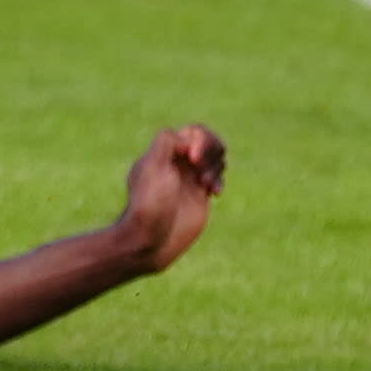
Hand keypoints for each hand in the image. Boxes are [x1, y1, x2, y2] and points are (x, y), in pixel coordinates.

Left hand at [114, 124, 224, 273]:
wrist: (151, 239)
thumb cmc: (150, 203)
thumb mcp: (152, 165)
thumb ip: (168, 141)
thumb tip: (188, 139)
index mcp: (165, 151)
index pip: (193, 131)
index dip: (200, 140)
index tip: (192, 158)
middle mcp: (178, 162)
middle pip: (208, 141)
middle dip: (211, 151)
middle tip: (200, 171)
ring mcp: (190, 178)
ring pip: (215, 158)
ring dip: (216, 166)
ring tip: (205, 184)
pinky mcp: (200, 196)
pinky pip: (217, 178)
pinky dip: (220, 181)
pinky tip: (215, 193)